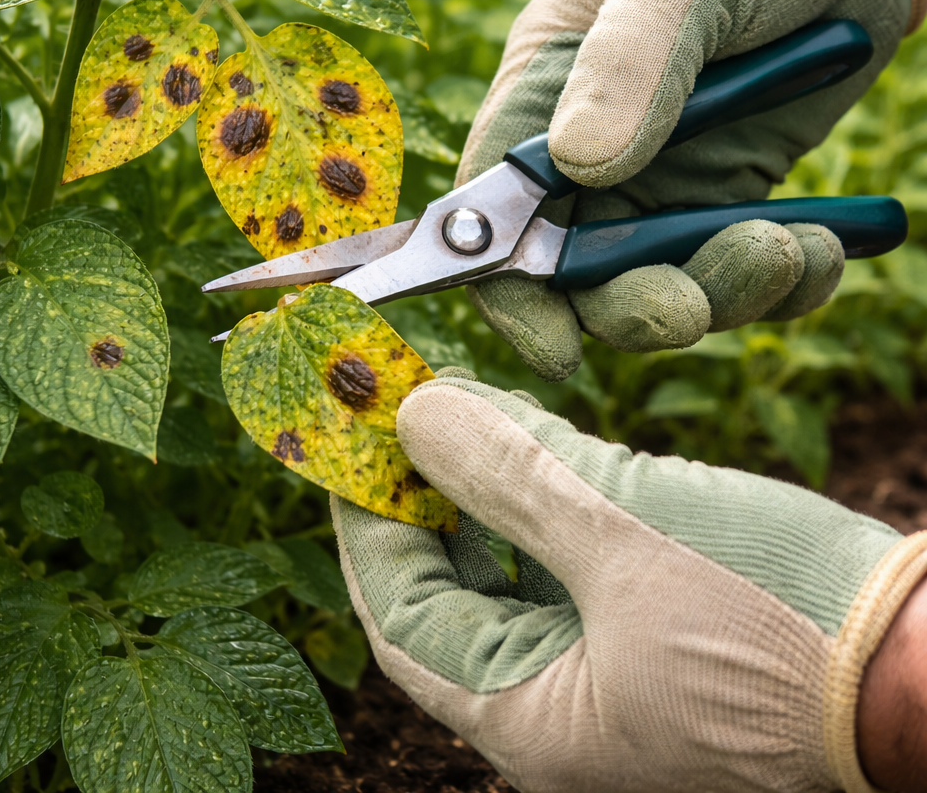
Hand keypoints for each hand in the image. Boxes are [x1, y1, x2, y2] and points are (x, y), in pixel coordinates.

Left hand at [332, 372, 926, 792]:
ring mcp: (607, 676)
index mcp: (532, 720)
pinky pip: (564, 569)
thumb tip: (412, 414)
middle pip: (445, 594)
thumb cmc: (786, 616)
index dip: (362, 514)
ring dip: (482, 492)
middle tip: (397, 411)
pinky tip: (536, 446)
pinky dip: (542, 506)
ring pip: (506, 574)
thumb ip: (507, 473)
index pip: (398, 611)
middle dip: (418, 497)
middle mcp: (558, 712)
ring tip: (461, 413)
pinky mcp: (650, 635)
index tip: (345, 432)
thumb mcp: (627, 529)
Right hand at [460, 0, 925, 380]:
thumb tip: (584, 166)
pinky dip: (782, 282)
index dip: (508, 289)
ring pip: (661, 285)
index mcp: (542, 97)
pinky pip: (737, 272)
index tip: (553, 348)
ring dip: (721, 292)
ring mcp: (660, 184)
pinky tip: (820, 247)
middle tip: (690, 307)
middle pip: (577, 274)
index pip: (495, 210)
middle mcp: (589, 155)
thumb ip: (626, 61)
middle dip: (631, 306)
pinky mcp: (727, 199)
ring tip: (788, 250)